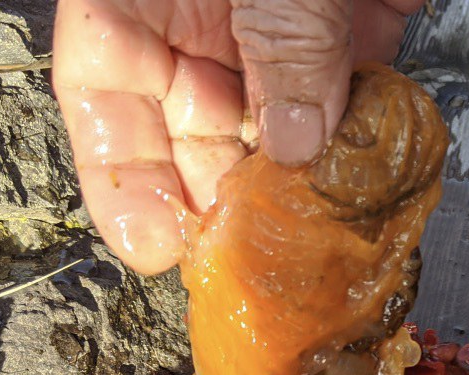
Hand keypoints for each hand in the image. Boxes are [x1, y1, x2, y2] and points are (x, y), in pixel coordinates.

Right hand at [52, 0, 421, 273]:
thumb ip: (283, 38)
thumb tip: (298, 141)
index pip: (104, 90)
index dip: (124, 175)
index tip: (153, 244)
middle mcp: (205, 19)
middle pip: (192, 128)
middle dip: (218, 196)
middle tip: (245, 256)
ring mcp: (278, 33)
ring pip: (273, 131)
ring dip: (292, 186)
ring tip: (306, 240)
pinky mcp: (349, 35)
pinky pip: (345, 107)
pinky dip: (356, 151)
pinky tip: (364, 192)